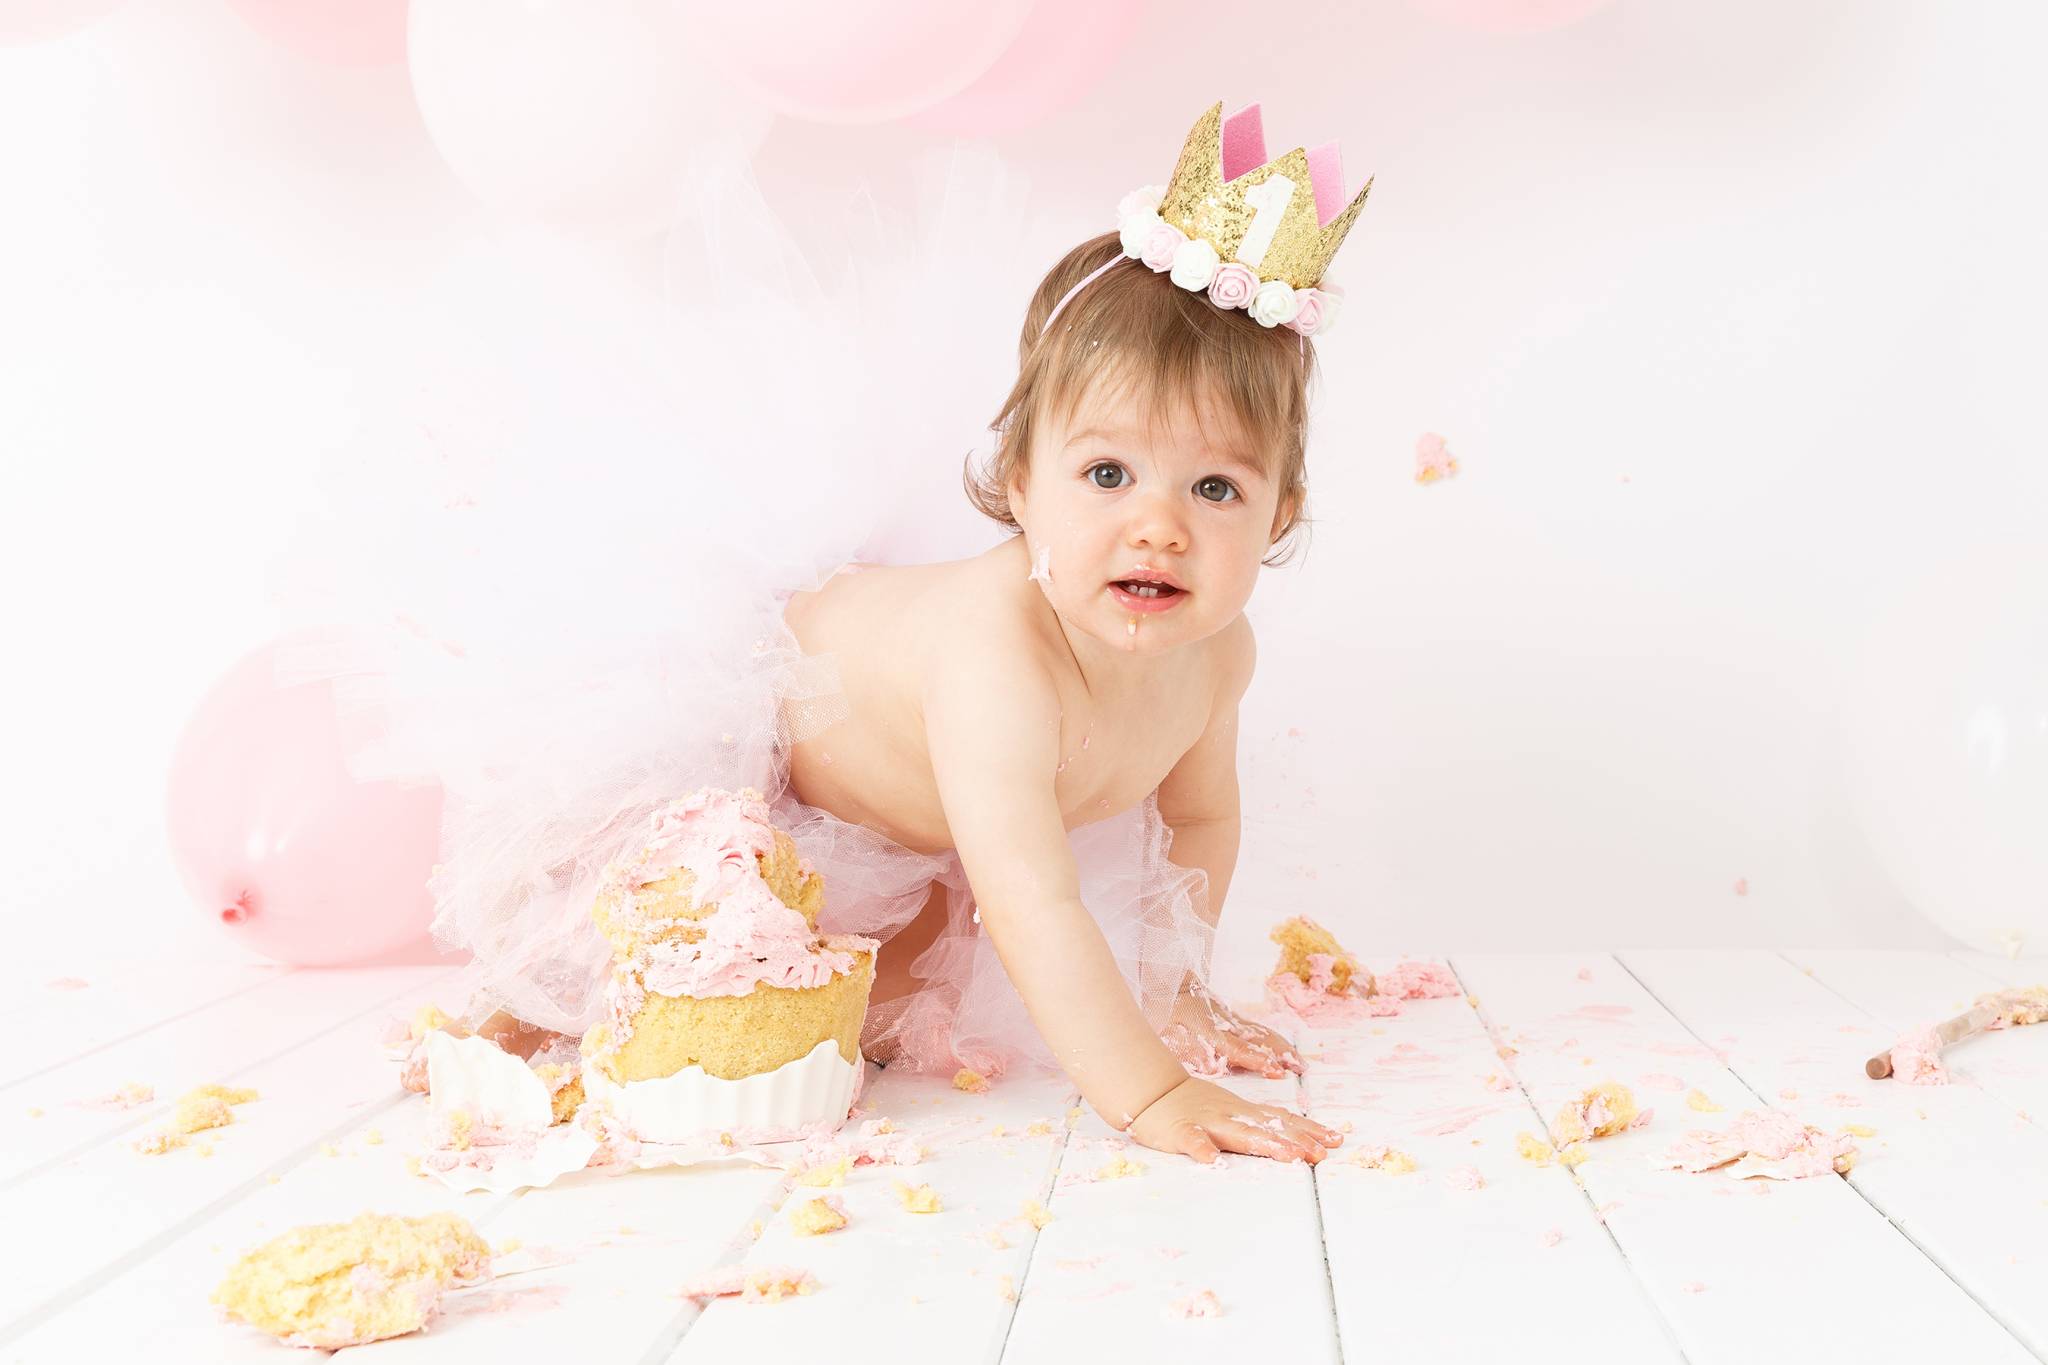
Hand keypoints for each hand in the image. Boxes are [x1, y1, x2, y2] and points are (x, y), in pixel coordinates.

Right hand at [1127, 1076, 1344, 1163]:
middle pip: (1268, 1128)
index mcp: (1243, 1113)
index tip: (1336, 1140)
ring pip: (1239, 1133)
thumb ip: (1257, 1122)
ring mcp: (1207, 1122)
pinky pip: (1192, 1140)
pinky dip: (1201, 1148)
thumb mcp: (1230, 1111)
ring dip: (1265, 1143)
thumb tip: (1294, 1136)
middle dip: (1296, 1141)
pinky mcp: (1181, 1131)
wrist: (1152, 1092)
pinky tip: (1211, 1160)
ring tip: (1290, 1157)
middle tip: (1322, 1154)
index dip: (1308, 1130)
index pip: (1281, 1120)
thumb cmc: (1193, 1106)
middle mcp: (1231, 1116)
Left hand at [1160, 981, 1302, 1078]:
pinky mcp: (1231, 1017)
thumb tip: (1211, 1067)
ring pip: (1262, 1033)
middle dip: (1281, 1055)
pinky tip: (1282, 1049)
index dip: (1258, 1059)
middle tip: (1301, 1069)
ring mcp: (1231, 1019)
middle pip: (1259, 1040)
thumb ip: (1191, 1051)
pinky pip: (1256, 1029)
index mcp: (1210, 1029)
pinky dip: (1273, 1041)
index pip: (1239, 1048)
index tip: (1277, 1070)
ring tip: (1299, 1064)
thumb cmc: (1165, 1009)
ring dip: (1282, 1049)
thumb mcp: (1170, 1031)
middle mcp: (1225, 1024)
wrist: (1167, 979)